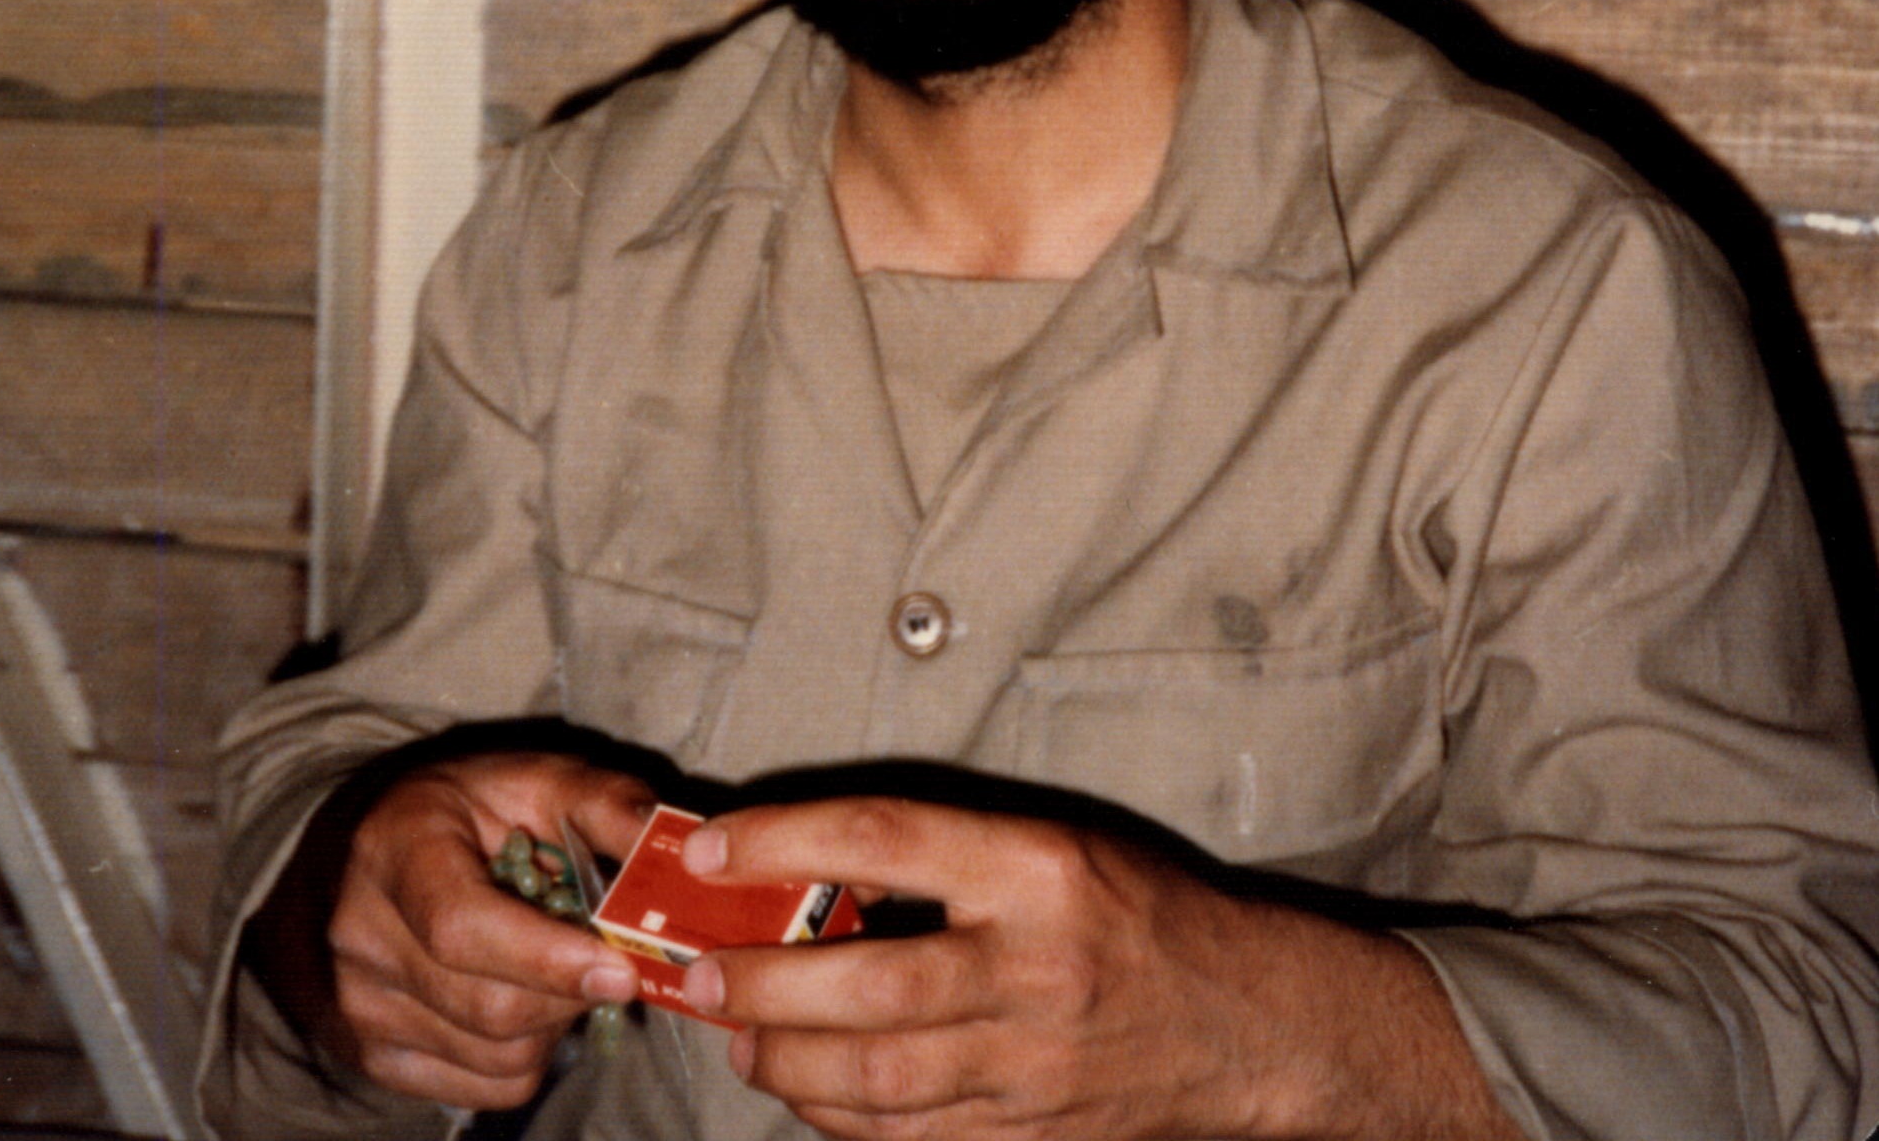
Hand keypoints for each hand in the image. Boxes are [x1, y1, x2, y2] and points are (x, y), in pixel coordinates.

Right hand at [248, 749, 649, 1113]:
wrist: (371, 854)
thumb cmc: (467, 811)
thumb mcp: (531, 778)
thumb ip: (604, 804)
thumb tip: (680, 850)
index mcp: (397, 846)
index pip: (462, 927)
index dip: (548, 959)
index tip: (621, 969)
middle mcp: (362, 933)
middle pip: (488, 1006)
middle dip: (571, 992)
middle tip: (611, 959)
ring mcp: (362, 1003)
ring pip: (495, 1054)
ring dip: (556, 1024)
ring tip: (561, 968)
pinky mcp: (374, 1055)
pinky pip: (483, 1087)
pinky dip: (529, 1055)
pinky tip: (528, 1000)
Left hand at [673, 797, 1515, 1140]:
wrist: (1250, 1022)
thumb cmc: (1139, 912)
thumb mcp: (1055, 844)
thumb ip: (944, 854)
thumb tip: (805, 865)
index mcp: (1037, 868)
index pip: (884, 840)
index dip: (784, 840)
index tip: (712, 845)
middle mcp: (1034, 968)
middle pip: (868, 985)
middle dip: (763, 987)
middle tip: (700, 975)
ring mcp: (1033, 1068)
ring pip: (878, 1080)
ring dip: (786, 1063)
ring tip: (738, 1038)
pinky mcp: (1031, 1139)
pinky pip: (911, 1140)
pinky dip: (842, 1120)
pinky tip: (806, 1092)